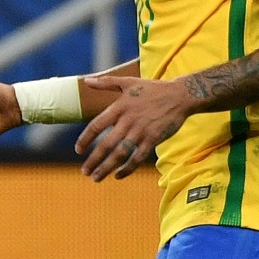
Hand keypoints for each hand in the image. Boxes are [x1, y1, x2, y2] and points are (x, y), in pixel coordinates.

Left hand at [73, 75, 197, 178]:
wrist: (181, 95)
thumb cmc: (153, 89)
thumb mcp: (128, 82)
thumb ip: (106, 83)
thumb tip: (86, 81)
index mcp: (120, 107)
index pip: (96, 125)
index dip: (85, 139)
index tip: (78, 151)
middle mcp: (128, 121)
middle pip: (106, 144)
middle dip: (93, 160)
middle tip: (84, 172)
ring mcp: (141, 131)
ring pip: (120, 154)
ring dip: (107, 167)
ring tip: (96, 177)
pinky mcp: (153, 139)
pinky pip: (137, 158)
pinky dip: (127, 168)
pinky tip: (118, 175)